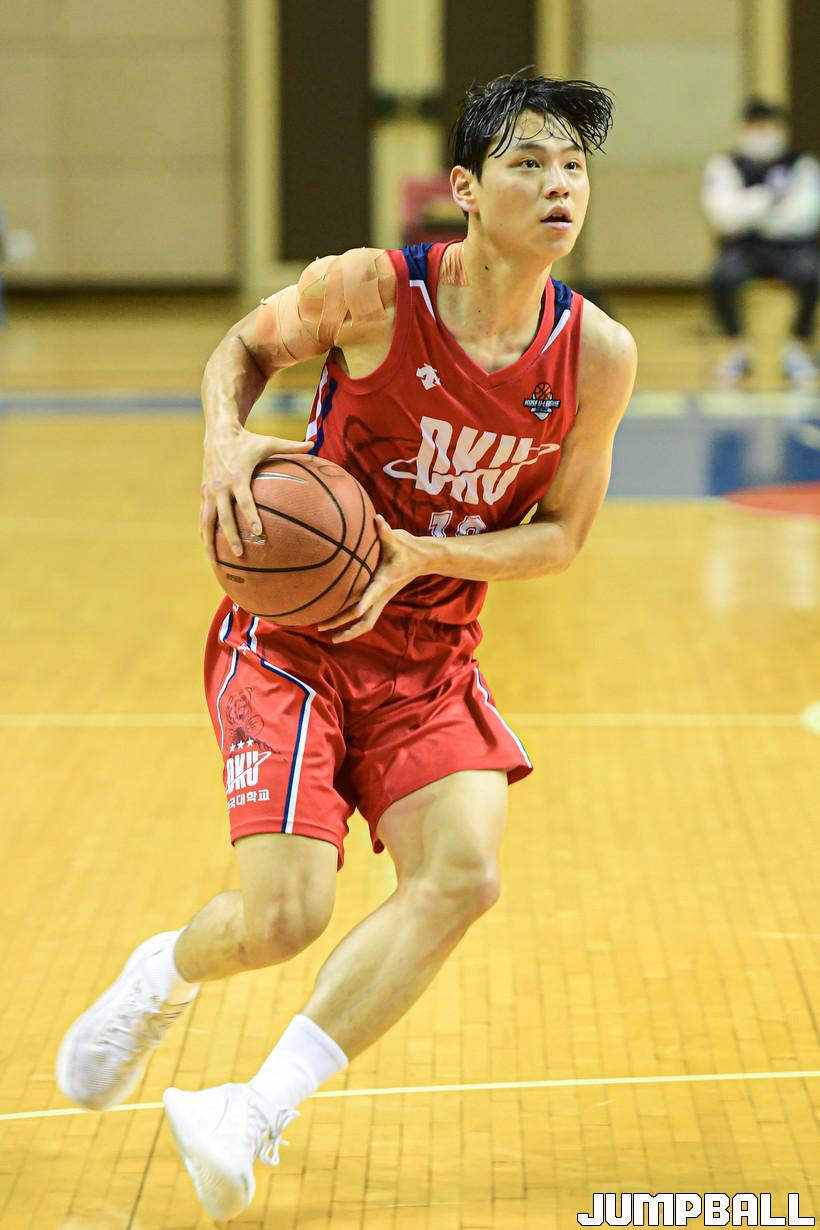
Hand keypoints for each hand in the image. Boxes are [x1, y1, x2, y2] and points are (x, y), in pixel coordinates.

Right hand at [200, 426, 312, 560]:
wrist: (218, 432)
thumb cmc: (247, 439)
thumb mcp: (269, 442)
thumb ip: (291, 446)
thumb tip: (314, 444)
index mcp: (237, 476)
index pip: (244, 501)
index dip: (251, 517)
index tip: (258, 533)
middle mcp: (221, 486)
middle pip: (224, 516)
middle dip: (231, 536)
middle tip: (241, 553)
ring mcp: (210, 490)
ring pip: (207, 520)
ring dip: (211, 541)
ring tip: (216, 560)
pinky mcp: (203, 492)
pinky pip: (203, 516)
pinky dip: (204, 531)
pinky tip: (209, 547)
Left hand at [318, 515, 432, 641]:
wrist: (423, 558)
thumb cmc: (407, 547)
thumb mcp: (396, 538)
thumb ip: (384, 530)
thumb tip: (376, 517)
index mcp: (385, 580)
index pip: (374, 593)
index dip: (365, 602)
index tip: (354, 612)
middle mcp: (383, 594)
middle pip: (366, 619)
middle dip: (345, 627)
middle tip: (323, 630)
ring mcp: (382, 599)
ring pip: (365, 622)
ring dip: (346, 630)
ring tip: (326, 633)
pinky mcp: (380, 598)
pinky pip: (365, 616)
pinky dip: (351, 622)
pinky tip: (336, 621)